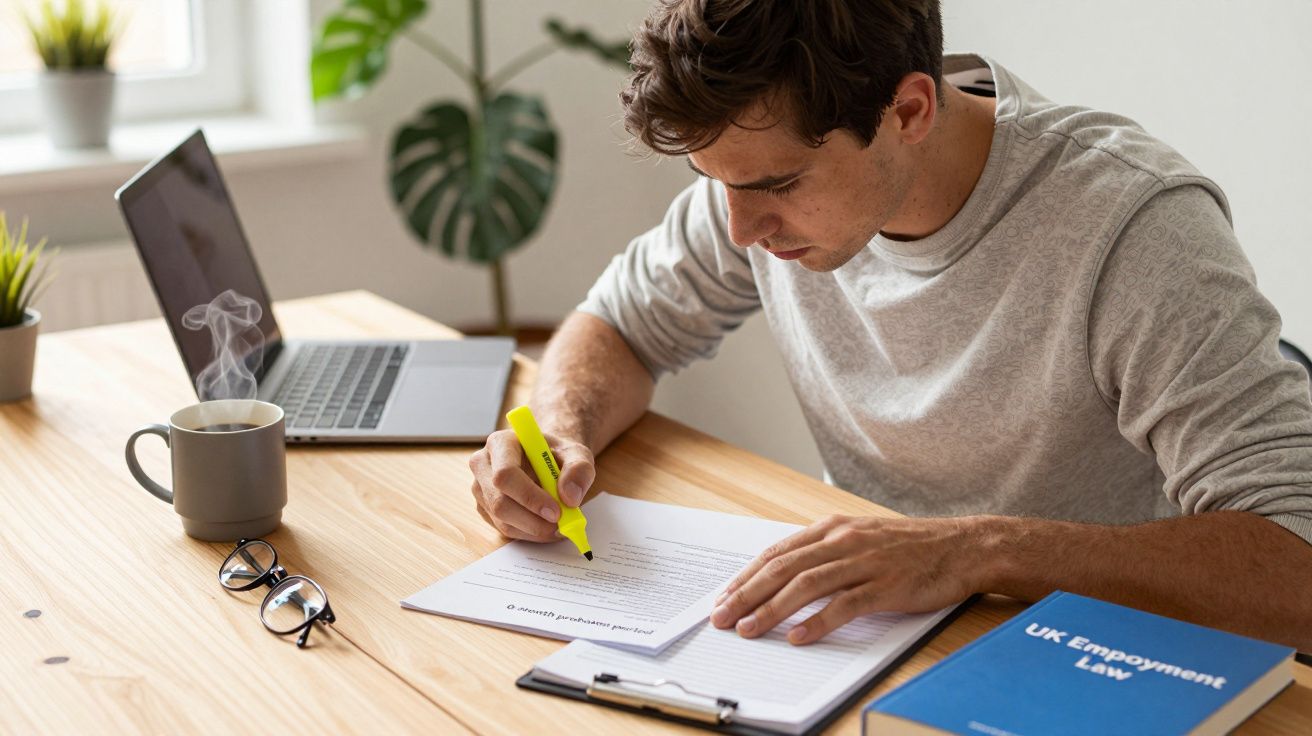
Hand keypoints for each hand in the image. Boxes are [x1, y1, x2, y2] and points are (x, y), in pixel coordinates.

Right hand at [468, 428, 595, 541]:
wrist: (547, 461)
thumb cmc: (557, 455)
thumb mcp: (577, 454)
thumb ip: (579, 470)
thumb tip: (570, 497)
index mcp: (501, 443)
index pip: (505, 474)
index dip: (530, 496)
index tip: (556, 510)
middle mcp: (483, 464)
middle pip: (499, 502)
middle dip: (533, 520)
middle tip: (561, 525)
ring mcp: (481, 488)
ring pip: (502, 520)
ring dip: (534, 529)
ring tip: (559, 525)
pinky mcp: (485, 508)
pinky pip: (505, 529)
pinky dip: (530, 533)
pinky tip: (546, 525)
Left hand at [709, 514, 979, 643]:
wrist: (962, 546)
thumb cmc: (910, 546)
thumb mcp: (860, 535)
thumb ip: (825, 550)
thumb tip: (785, 573)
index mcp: (832, 527)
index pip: (778, 552)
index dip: (747, 575)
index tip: (725, 595)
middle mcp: (843, 540)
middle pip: (783, 568)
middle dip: (747, 593)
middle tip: (722, 616)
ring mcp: (865, 562)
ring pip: (806, 585)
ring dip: (772, 609)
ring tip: (748, 629)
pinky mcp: (886, 586)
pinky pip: (845, 605)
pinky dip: (818, 622)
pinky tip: (798, 636)